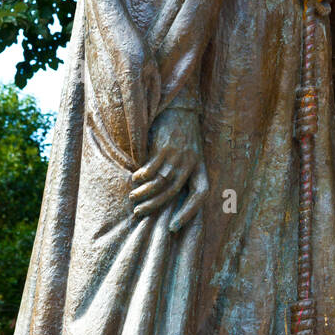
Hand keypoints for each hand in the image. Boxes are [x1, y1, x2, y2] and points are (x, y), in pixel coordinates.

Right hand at [129, 106, 208, 232]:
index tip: (173, 226)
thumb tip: (166, 197)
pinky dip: (140, 177)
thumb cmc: (183, 136)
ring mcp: (177, 154)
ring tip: (133, 197)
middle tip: (139, 212)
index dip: (188, 212)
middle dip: (154, 206)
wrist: (179, 108)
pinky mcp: (164, 146)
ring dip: (144, 193)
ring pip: (159, 182)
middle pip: (173, 191)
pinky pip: (150, 168)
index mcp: (200, 167)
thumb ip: (183, 173)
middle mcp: (190, 162)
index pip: (200, 194)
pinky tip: (134, 178)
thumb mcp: (190, 155)